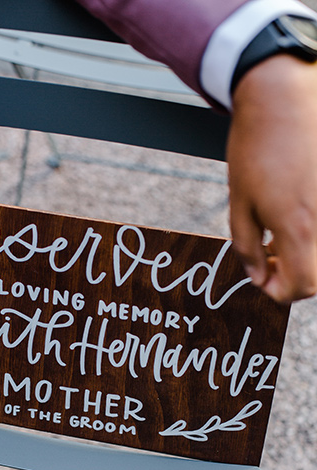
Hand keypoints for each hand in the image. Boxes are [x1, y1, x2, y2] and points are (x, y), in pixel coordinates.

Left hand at [227, 54, 316, 302]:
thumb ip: (246, 247)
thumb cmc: (255, 148)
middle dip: (292, 277)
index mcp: (298, 227)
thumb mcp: (239, 203)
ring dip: (302, 255)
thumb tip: (256, 275)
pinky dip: (310, 232)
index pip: (302, 286)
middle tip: (267, 259)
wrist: (282, 97)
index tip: (261, 280)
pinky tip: (290, 214)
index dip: (278, 292)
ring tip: (276, 234)